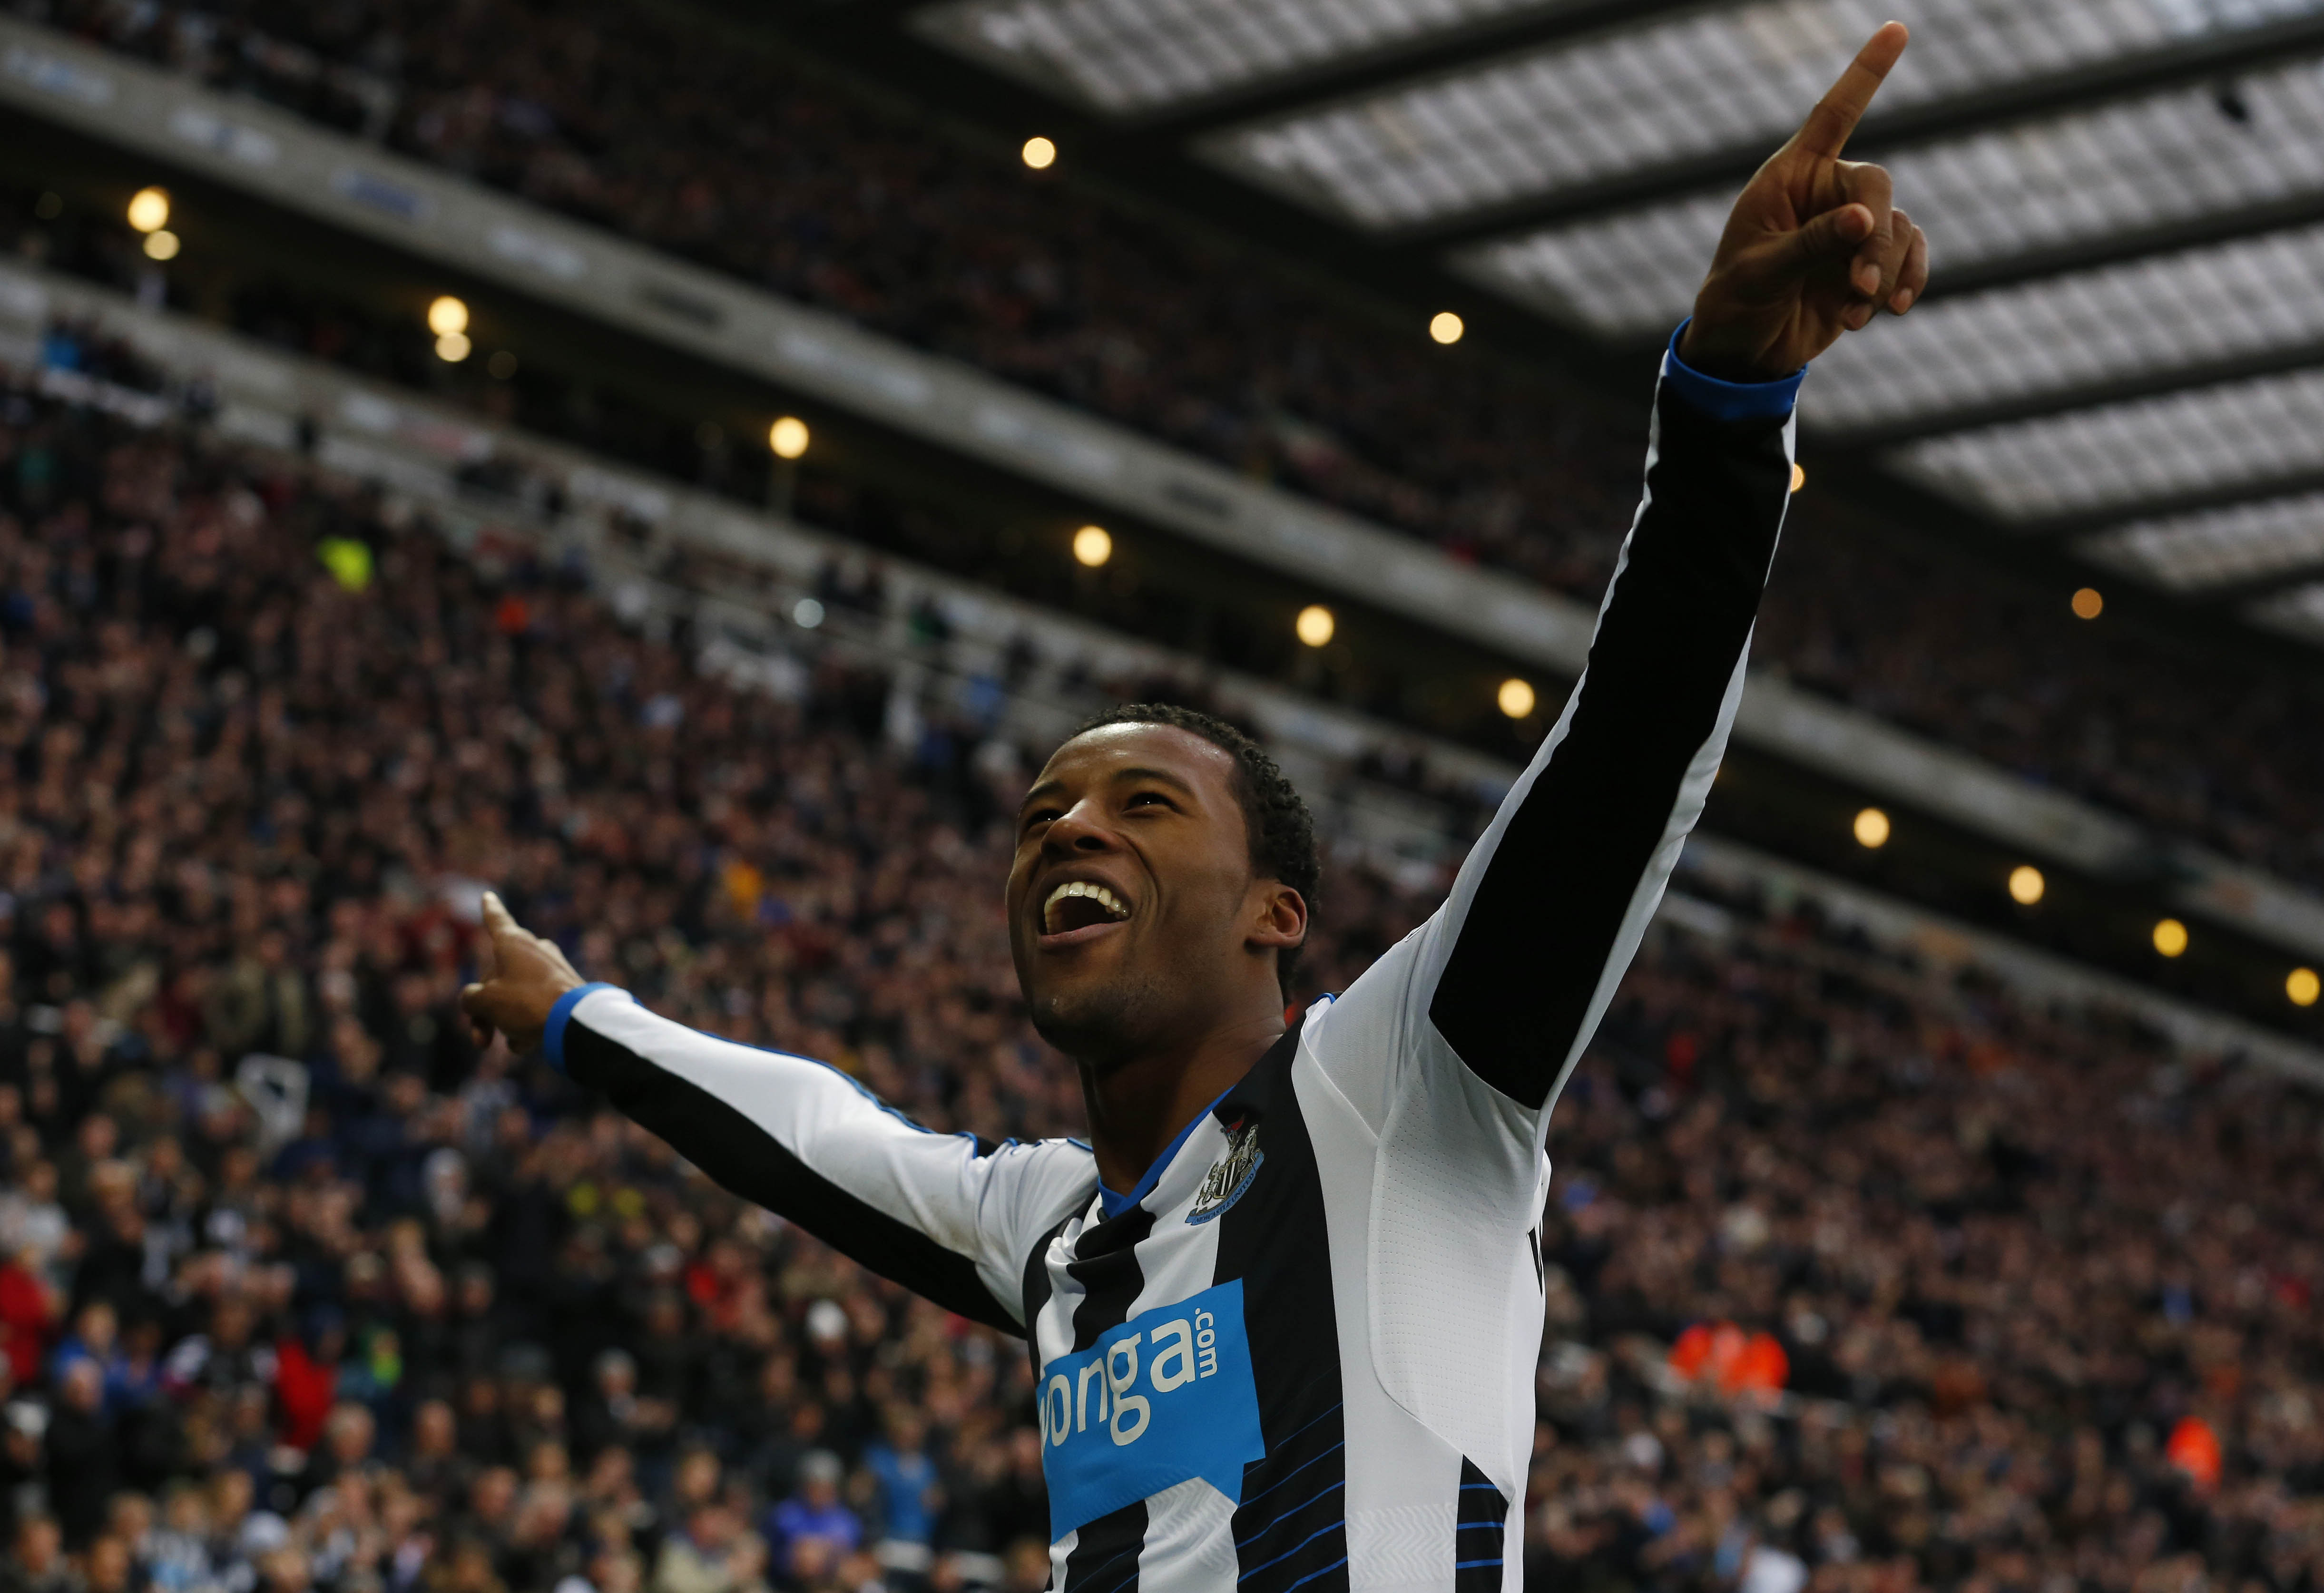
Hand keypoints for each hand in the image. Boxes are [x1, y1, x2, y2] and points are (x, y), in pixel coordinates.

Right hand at [460, 891, 584, 1053]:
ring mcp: (552, 971)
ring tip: (511, 1042)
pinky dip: (527, 1028)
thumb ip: (471, 998)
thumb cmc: (526, 1003)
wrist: (574, 1021)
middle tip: (481, 1040)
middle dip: (484, 1012)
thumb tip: (476, 1001)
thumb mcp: (485, 1002)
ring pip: (514, 998)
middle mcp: (534, 951)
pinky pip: (535, 1009)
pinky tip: (528, 1044)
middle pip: (496, 980)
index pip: (496, 921)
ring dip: (504, 1024)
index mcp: (513, 943)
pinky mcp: (565, 991)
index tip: (489, 896)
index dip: (490, 911)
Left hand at [1679, 21, 1929, 382]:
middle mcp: (1826, 193)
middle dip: (1876, 238)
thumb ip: (1808, 245)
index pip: (1832, 115)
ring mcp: (1851, 229)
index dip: (1864, 73)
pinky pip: (1908, 258)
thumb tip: (1864, 220)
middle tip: (1862, 285)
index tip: (1897, 30)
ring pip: (1897, 229)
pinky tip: (1883, 312)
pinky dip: (1904, 283)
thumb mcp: (1759, 274)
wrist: (1742, 354)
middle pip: (1876, 188)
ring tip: (1861, 311)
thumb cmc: (1735, 304)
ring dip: (1887, 270)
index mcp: (1789, 177)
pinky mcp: (1869, 264)